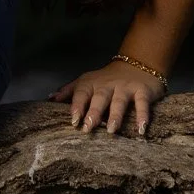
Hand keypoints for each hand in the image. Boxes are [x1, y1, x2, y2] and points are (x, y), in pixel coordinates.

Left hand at [48, 60, 166, 135]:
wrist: (137, 64)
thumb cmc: (106, 79)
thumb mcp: (86, 81)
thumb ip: (69, 91)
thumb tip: (50, 98)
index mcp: (91, 83)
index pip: (81, 93)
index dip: (77, 106)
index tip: (73, 120)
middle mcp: (107, 85)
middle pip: (99, 98)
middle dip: (93, 112)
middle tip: (88, 127)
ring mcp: (125, 87)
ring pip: (119, 101)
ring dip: (115, 115)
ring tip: (111, 130)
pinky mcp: (142, 91)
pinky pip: (142, 103)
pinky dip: (143, 116)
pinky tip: (141, 129)